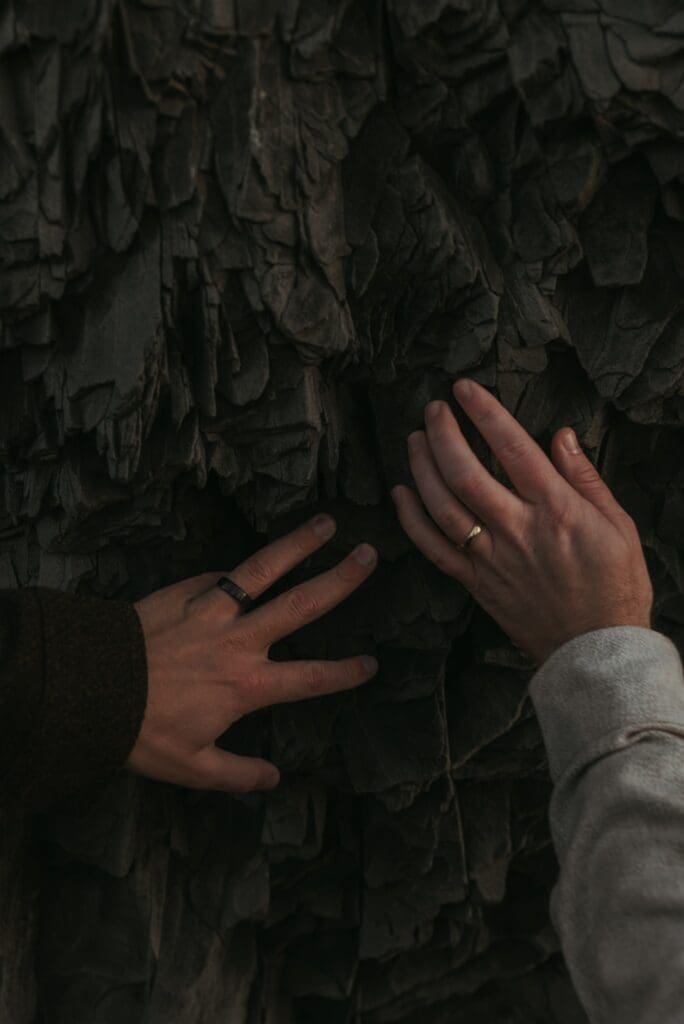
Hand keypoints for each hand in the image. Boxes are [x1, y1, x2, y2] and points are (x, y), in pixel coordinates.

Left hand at [127, 515, 377, 792]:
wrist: (92, 688)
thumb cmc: (143, 731)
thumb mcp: (192, 767)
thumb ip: (238, 774)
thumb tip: (274, 779)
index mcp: (247, 686)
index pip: (310, 677)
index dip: (345, 672)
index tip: (373, 663)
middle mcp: (239, 641)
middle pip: (300, 605)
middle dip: (340, 580)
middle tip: (370, 555)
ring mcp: (210, 610)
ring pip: (262, 571)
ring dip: (297, 545)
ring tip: (326, 522)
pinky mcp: (182, 593)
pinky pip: (215, 578)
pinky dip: (232, 572)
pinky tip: (244, 566)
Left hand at [391, 379, 652, 664]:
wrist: (598, 650)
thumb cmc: (615, 585)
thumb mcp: (617, 524)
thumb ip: (584, 477)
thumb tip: (560, 436)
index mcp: (556, 509)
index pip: (513, 448)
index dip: (484, 413)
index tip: (464, 388)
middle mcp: (518, 529)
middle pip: (466, 473)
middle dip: (443, 434)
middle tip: (433, 409)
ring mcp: (492, 558)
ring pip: (443, 507)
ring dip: (422, 469)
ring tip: (414, 439)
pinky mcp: (475, 583)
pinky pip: (434, 549)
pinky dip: (412, 520)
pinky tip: (401, 493)